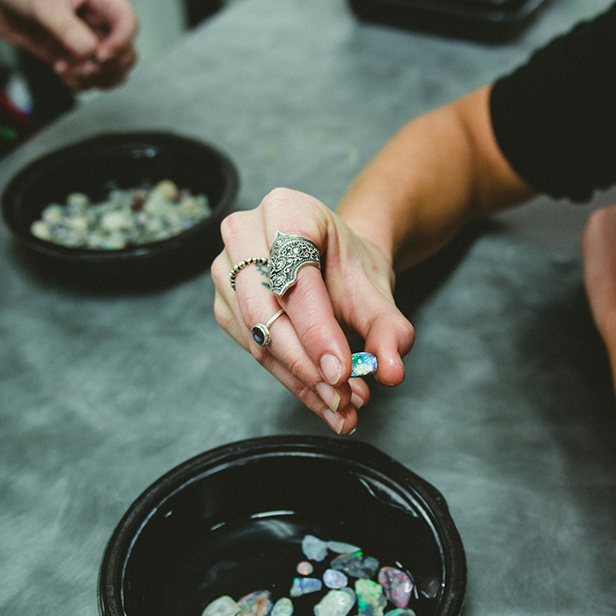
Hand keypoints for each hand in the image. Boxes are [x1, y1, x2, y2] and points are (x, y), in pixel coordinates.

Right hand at [212, 188, 414, 433]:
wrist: (336, 261)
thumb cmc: (351, 266)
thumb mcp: (377, 291)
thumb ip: (388, 329)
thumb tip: (391, 371)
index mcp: (285, 210)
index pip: (295, 279)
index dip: (317, 331)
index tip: (342, 373)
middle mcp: (244, 233)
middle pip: (266, 312)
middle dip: (307, 364)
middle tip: (344, 397)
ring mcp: (226, 269)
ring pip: (258, 337)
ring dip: (299, 380)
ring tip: (341, 406)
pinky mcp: (224, 304)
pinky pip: (253, 350)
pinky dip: (290, 380)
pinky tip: (322, 400)